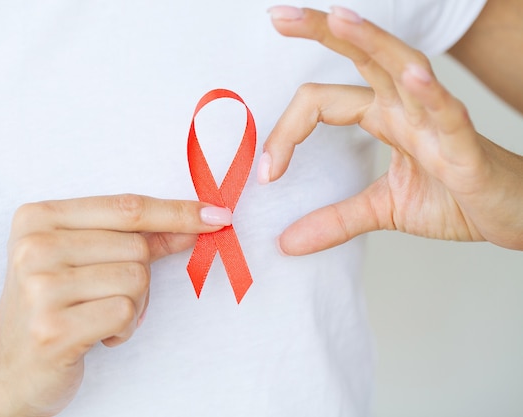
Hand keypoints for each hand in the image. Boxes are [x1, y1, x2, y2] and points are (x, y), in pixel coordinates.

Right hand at [0, 194, 230, 415]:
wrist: (6, 367)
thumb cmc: (53, 305)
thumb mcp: (84, 259)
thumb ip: (135, 238)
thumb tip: (197, 221)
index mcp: (38, 217)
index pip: (126, 208)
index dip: (177, 211)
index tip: (217, 215)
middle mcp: (34, 245)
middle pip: (136, 246)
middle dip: (140, 276)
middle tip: (106, 295)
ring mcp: (40, 287)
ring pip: (136, 279)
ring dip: (133, 305)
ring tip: (96, 315)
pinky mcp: (52, 327)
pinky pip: (126, 313)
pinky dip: (124, 328)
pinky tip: (96, 336)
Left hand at [261, 6, 522, 254]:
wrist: (510, 216)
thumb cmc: (456, 200)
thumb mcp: (382, 210)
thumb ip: (335, 220)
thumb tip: (287, 243)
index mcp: (386, 118)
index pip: (324, 103)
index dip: (288, 133)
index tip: (268, 172)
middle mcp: (408, 109)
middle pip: (362, 56)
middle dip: (322, 31)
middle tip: (278, 16)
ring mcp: (437, 122)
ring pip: (404, 68)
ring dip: (371, 41)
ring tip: (337, 17)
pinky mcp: (466, 146)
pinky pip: (449, 112)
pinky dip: (432, 94)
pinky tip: (414, 75)